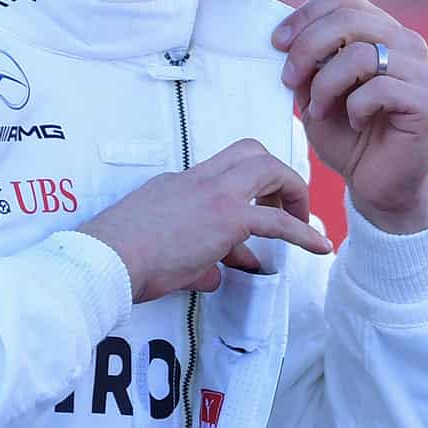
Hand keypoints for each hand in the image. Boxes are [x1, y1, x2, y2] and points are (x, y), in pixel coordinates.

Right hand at [79, 139, 330, 301]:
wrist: (107, 259)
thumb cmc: (123, 258)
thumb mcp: (160, 247)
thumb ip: (195, 259)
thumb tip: (216, 275)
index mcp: (179, 183)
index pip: (224, 169)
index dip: (250, 187)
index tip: (259, 214)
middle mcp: (198, 179)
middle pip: (252, 152)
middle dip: (278, 177)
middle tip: (286, 210)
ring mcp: (212, 194)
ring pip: (267, 168)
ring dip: (292, 193)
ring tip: (306, 225)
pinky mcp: (226, 219)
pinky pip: (277, 222)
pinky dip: (304, 232)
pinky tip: (319, 247)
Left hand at [273, 0, 427, 231]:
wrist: (377, 182)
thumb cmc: (345, 133)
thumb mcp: (314, 90)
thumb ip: (307, 60)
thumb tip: (286, 37)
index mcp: (378, 30)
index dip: (303, 15)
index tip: (276, 44)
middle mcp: (404, 42)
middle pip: (346, 19)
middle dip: (306, 49)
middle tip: (289, 81)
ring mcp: (419, 71)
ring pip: (359, 54)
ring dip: (326, 85)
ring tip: (320, 110)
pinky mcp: (426, 102)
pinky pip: (379, 89)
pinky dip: (355, 107)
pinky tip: (356, 122)